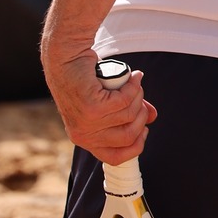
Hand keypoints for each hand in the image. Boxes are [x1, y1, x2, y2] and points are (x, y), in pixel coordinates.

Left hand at [43, 49, 156, 163]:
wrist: (65, 59)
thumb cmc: (86, 80)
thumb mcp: (108, 101)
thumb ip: (129, 111)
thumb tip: (151, 117)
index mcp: (85, 139)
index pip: (115, 157)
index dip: (136, 145)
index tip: (145, 129)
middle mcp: (84, 135)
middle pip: (129, 136)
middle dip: (141, 115)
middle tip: (139, 98)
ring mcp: (87, 123)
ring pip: (129, 115)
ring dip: (137, 96)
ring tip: (132, 82)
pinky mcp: (92, 107)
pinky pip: (124, 100)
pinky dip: (133, 86)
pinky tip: (132, 76)